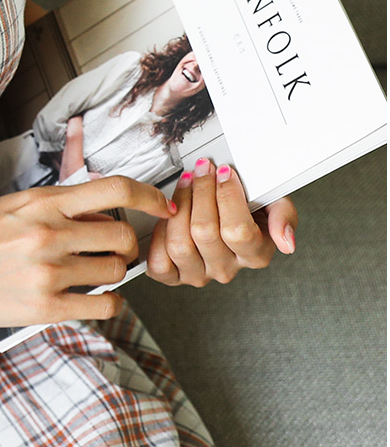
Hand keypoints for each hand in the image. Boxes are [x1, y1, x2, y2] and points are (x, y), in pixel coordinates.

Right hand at [0, 179, 160, 337]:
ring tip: (87, 276)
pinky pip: (105, 305)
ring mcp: (48, 271)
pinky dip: (107, 303)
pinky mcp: (44, 308)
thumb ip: (57, 207)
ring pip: (116, 271)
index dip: (148, 196)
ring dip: (111, 275)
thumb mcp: (11, 206)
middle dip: (124, 246)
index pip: (116, 188)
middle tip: (108, 253)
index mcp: (42, 201)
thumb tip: (103, 214)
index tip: (162, 206)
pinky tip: (89, 300)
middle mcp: (50, 232)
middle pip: (123, 236)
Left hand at [143, 164, 296, 289]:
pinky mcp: (174, 276)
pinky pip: (160, 262)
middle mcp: (227, 269)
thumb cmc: (250, 208)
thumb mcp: (275, 203)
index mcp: (255, 255)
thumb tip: (286, 243)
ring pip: (180, 244)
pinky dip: (160, 234)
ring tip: (186, 184)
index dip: (227, 196)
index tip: (224, 172)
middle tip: (202, 170)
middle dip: (201, 192)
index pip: (237, 230)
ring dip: (179, 206)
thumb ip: (284, 216)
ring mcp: (199, 274)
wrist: (228, 215)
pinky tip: (170, 214)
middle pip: (205, 233)